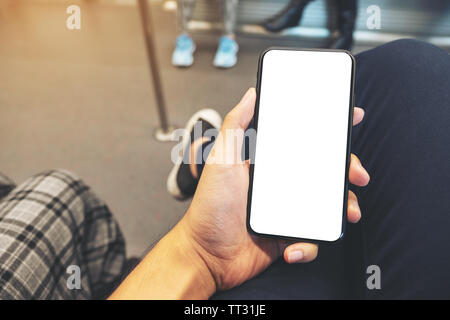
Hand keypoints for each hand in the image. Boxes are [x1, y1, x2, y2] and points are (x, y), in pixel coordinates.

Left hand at [178, 87, 369, 291]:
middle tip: (358, 174)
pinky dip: (308, 245)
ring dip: (343, 207)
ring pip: (327, 204)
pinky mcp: (288, 235)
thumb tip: (251, 95)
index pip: (303, 141)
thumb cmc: (210, 206)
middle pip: (324, 171)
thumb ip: (235, 125)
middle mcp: (281, 184)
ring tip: (348, 212)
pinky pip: (312, 238)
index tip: (350, 118)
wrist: (206, 254)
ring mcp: (287, 210)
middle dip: (347, 169)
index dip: (329, 130)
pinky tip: (292, 247)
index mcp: (268, 163)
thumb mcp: (221, 159)